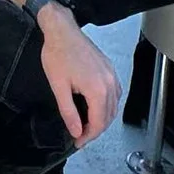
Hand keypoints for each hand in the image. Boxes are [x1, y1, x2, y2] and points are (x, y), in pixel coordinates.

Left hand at [37, 9, 119, 146]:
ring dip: (102, 119)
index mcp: (97, 90)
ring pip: (114, 106)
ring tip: (87, 126)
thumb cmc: (57, 55)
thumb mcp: (58, 87)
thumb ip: (69, 112)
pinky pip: (115, 94)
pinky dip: (108, 106)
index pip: (99, 123)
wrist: (62, 30)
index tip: (77, 142)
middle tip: (80, 137)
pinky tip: (96, 108)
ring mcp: (112, 76)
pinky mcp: (110, 70)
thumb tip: (76, 131)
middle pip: (108, 117)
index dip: (88, 136)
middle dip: (95, 130)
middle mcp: (110, 84)